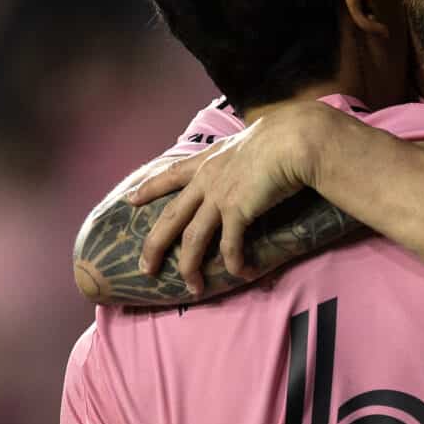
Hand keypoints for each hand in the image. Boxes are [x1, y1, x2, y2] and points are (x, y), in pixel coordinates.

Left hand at [129, 103, 340, 293]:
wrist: (293, 140)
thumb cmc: (282, 136)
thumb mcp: (250, 140)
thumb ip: (242, 154)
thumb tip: (254, 157)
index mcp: (208, 161)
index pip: (171, 174)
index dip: (149, 188)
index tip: (131, 199)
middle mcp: (206, 180)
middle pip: (171, 217)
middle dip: (154, 245)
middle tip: (146, 268)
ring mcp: (218, 197)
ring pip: (193, 239)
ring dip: (189, 266)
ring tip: (192, 287)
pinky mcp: (237, 211)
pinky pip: (230, 246)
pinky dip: (233, 263)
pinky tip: (239, 274)